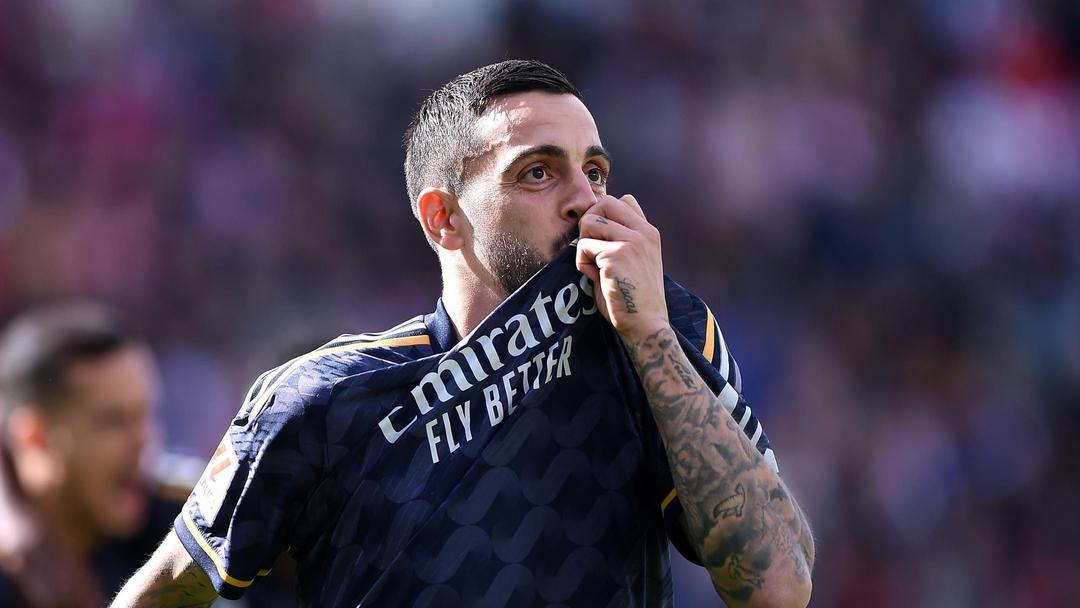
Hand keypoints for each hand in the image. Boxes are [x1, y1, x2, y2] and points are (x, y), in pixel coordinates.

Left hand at [576, 194, 668, 341]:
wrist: (646, 324)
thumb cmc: (633, 297)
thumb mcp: (633, 260)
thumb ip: (619, 239)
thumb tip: (587, 225)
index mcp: (649, 233)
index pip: (623, 200)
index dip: (605, 216)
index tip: (603, 241)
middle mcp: (643, 232)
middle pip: (604, 202)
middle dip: (590, 222)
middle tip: (592, 248)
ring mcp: (631, 241)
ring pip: (590, 222)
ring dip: (584, 244)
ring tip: (594, 266)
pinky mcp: (617, 255)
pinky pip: (584, 247)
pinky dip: (582, 264)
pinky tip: (596, 278)